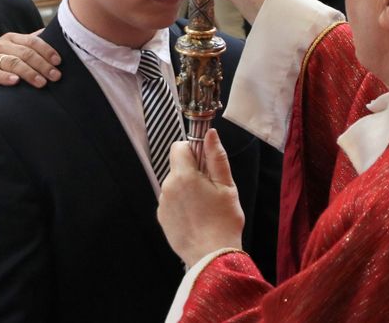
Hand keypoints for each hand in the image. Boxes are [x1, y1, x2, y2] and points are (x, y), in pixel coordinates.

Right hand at [0, 30, 61, 95]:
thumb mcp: (12, 50)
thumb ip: (29, 45)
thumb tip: (53, 35)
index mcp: (11, 38)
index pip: (32, 41)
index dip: (47, 50)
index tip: (59, 62)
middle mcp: (0, 45)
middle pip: (25, 53)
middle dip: (43, 65)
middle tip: (56, 76)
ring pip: (12, 63)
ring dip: (29, 73)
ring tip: (42, 82)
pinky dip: (5, 78)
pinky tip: (15, 82)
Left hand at [157, 129, 244, 265]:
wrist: (211, 256)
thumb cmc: (224, 220)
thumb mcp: (227, 186)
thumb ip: (217, 157)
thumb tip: (210, 133)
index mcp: (184, 175)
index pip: (179, 147)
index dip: (193, 150)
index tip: (206, 163)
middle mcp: (168, 187)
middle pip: (177, 167)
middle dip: (192, 172)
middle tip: (211, 189)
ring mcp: (163, 204)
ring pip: (174, 185)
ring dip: (186, 188)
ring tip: (204, 206)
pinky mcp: (162, 218)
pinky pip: (171, 201)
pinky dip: (181, 204)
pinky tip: (196, 218)